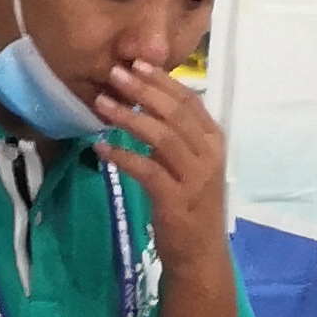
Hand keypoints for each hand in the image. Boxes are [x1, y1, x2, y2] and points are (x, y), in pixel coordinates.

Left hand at [98, 60, 229, 274]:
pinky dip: (122, 155)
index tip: (136, 63)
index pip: (189, 101)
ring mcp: (195, 178)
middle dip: (143, 90)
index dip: (162, 80)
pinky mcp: (175, 200)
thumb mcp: (191, 163)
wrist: (200, 253)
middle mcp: (209, 155)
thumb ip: (176, 135)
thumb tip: (145, 101)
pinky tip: (101, 147)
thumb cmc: (191, 204)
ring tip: (101, 103)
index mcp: (215, 140)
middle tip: (115, 73)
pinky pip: (145, 170)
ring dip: (129, 117)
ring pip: (161, 137)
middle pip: (174, 113)